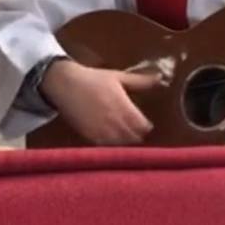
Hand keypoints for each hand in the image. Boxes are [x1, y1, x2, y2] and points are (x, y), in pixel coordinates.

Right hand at [39, 59, 161, 144]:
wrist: (65, 85)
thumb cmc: (93, 79)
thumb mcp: (118, 77)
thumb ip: (140, 81)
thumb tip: (159, 78)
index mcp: (123, 106)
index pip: (142, 126)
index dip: (146, 126)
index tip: (146, 124)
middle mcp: (113, 121)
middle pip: (133, 138)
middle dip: (137, 135)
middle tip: (137, 131)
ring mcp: (101, 130)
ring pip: (120, 145)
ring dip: (125, 142)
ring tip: (125, 135)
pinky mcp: (89, 136)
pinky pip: (105, 147)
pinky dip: (111, 145)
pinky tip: (112, 139)